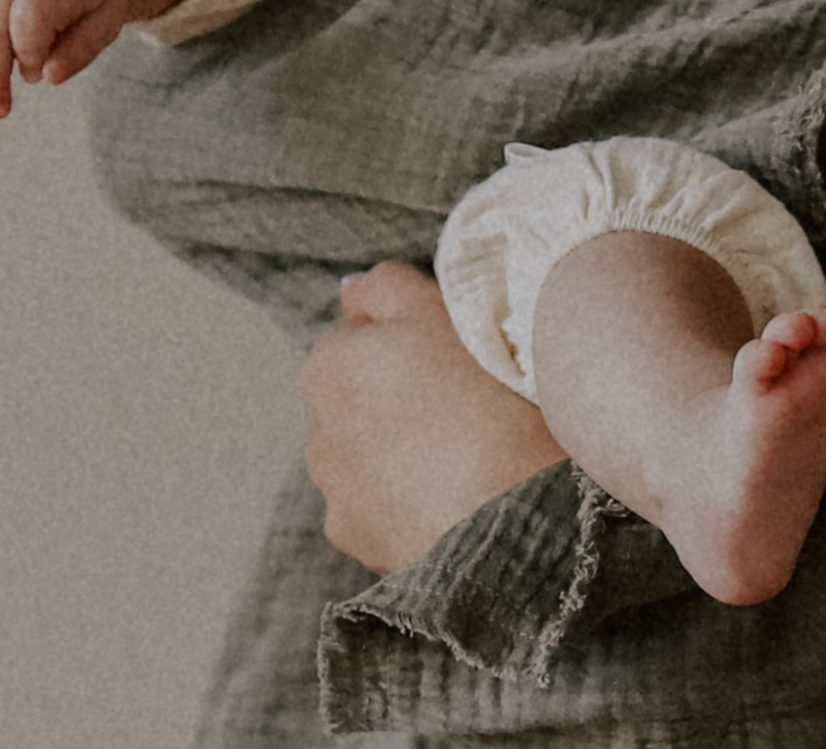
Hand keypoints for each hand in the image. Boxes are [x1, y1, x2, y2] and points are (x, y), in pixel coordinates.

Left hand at [300, 262, 565, 573]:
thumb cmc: (484, 398)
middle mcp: (317, 427)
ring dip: (400, 451)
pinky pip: (381, 508)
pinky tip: (451, 498)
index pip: (362, 335)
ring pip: (368, 455)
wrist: (508, 513)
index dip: (411, 339)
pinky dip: (406, 502)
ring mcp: (335, 490)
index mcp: (330, 363)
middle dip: (399, 397)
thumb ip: (388, 287)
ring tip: (464, 455)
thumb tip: (352, 290)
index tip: (455, 353)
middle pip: (361, 397)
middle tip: (465, 401)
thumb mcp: (442, 312)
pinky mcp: (358, 539)